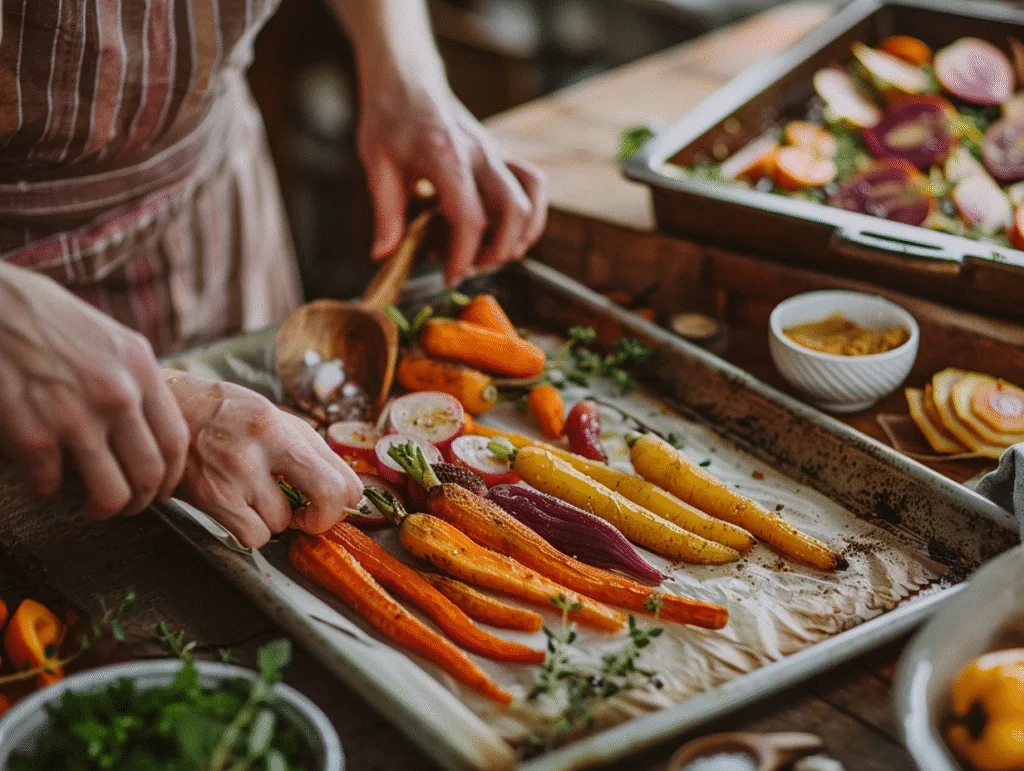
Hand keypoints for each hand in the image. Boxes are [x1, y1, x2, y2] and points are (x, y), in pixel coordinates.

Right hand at [0, 265, 189, 517]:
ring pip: (110, 494)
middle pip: (149, 475)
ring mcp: (75, 417)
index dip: (171, 476)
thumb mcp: (109, 338)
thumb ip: (134, 379)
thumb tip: (150, 423)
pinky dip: (46, 488)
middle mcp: (117, 395)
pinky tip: (42, 478)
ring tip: (94, 506)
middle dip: (141, 501)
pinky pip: (50, 484)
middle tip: (129, 505)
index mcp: (140, 369)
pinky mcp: (32, 436)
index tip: (161, 487)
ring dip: (103, 508)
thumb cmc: (46, 317)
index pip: (176, 442)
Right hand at [166, 372, 362, 547]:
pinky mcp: (214, 499)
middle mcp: (265, 446)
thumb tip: (343, 487)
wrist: (162, 414)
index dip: (345, 499)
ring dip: (273, 519)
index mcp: (283, 426)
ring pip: (283, 524)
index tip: (334, 502)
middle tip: (310, 517)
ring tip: (252, 495)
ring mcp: (238, 475)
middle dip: (324, 517)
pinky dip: (250, 531)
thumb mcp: (272, 416)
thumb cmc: (223, 415)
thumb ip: (307, 448)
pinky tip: (238, 510)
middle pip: (328, 497)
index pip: (341, 475)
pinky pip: (254, 537)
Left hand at [358, 79, 547, 283]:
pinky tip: (508, 232)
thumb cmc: (389, 119)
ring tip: (492, 253)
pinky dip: (530, 213)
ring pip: (531, 196)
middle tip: (470, 267)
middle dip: (497, 250)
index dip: (463, 254)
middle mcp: (479, 153)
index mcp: (445, 156)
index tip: (449, 275)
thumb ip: (385, 214)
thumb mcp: (377, 166)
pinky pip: (533, 183)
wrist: (407, 79)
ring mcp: (495, 152)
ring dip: (520, 233)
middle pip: (512, 209)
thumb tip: (383, 255)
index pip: (469, 217)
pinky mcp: (501, 154)